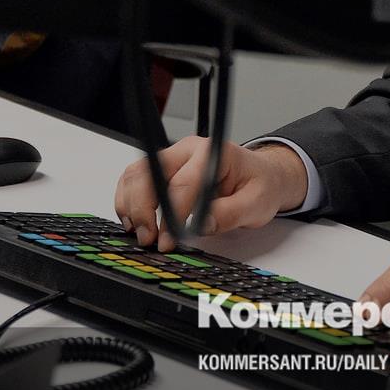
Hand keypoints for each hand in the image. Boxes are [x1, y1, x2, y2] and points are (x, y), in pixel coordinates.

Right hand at [113, 136, 307, 251]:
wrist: (261, 176)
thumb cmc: (260, 185)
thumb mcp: (257, 203)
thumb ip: (230, 214)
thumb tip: (201, 225)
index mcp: (213, 153)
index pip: (184, 182)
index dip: (172, 214)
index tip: (168, 239)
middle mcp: (188, 150)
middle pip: (150, 172)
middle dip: (143, 209)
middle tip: (149, 239)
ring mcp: (173, 157)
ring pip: (136, 175)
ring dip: (131, 206)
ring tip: (141, 234)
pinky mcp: (163, 169)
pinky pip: (135, 180)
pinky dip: (129, 202)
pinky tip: (136, 222)